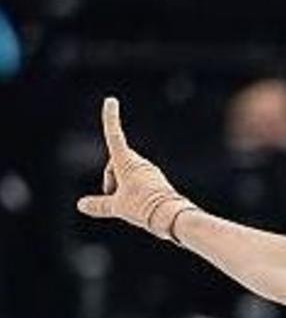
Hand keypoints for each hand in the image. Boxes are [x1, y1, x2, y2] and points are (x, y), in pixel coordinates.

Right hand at [77, 97, 196, 241]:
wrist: (172, 216)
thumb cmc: (143, 207)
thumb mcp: (117, 206)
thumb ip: (99, 204)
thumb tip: (81, 205)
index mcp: (127, 162)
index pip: (114, 136)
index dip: (110, 119)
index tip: (110, 101)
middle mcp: (140, 163)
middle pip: (116, 166)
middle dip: (111, 181)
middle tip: (116, 199)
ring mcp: (150, 172)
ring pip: (128, 177)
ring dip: (123, 189)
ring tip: (132, 206)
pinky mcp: (158, 182)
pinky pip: (140, 184)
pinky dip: (134, 194)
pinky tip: (142, 207)